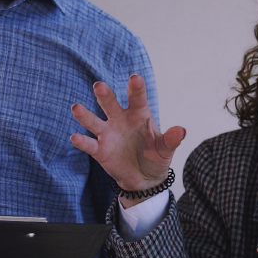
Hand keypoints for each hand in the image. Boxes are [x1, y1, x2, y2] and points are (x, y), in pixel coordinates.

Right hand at [70, 75, 184, 199]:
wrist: (145, 178)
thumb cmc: (156, 156)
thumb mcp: (165, 149)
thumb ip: (171, 140)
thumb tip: (181, 131)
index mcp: (138, 113)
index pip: (137, 97)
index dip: (136, 88)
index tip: (135, 78)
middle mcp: (120, 119)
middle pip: (110, 104)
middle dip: (105, 95)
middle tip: (99, 86)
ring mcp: (108, 134)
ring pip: (94, 121)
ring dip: (85, 115)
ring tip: (76, 108)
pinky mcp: (100, 150)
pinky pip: (89, 144)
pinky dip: (82, 141)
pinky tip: (75, 137)